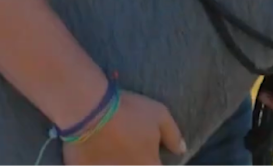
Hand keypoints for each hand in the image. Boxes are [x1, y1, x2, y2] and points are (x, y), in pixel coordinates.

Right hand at [61, 89, 185, 165]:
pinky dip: (99, 162)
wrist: (90, 111)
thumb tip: (182, 150)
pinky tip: (97, 154)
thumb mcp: (159, 115)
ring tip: (114, 151)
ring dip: (117, 162)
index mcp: (149, 165)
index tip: (151, 155)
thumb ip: (173, 135)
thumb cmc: (128, 112)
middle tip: (130, 149)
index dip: (155, 161)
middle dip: (136, 160)